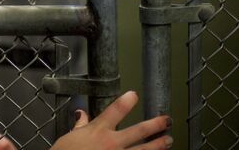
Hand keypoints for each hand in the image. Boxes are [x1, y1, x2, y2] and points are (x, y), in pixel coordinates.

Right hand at [51, 91, 172, 149]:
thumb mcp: (70, 137)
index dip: (127, 101)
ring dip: (159, 144)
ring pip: (144, 149)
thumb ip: (80, 125)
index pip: (115, 110)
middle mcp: (111, 143)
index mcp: (98, 131)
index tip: (134, 95)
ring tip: (169, 140)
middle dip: (155, 124)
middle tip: (166, 120)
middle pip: (139, 130)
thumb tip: (81, 114)